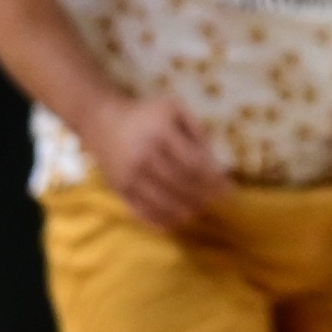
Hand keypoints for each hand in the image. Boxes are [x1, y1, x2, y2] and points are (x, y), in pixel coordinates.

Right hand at [81, 94, 231, 229]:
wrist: (102, 121)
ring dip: (186, 210)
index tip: (229, 187)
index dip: (213, 179)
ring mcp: (129, 176)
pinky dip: (160, 220)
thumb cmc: (147, 115)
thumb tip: (215, 161)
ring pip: (162, 202)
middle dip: (204, 195)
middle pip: (180, 184)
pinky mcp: (118, 189)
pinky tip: (176, 222)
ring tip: (201, 211)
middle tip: (219, 201)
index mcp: (161, 134)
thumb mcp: (176, 110)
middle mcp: (144, 157)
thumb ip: (198, 131)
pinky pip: (141, 211)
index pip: (194, 163)